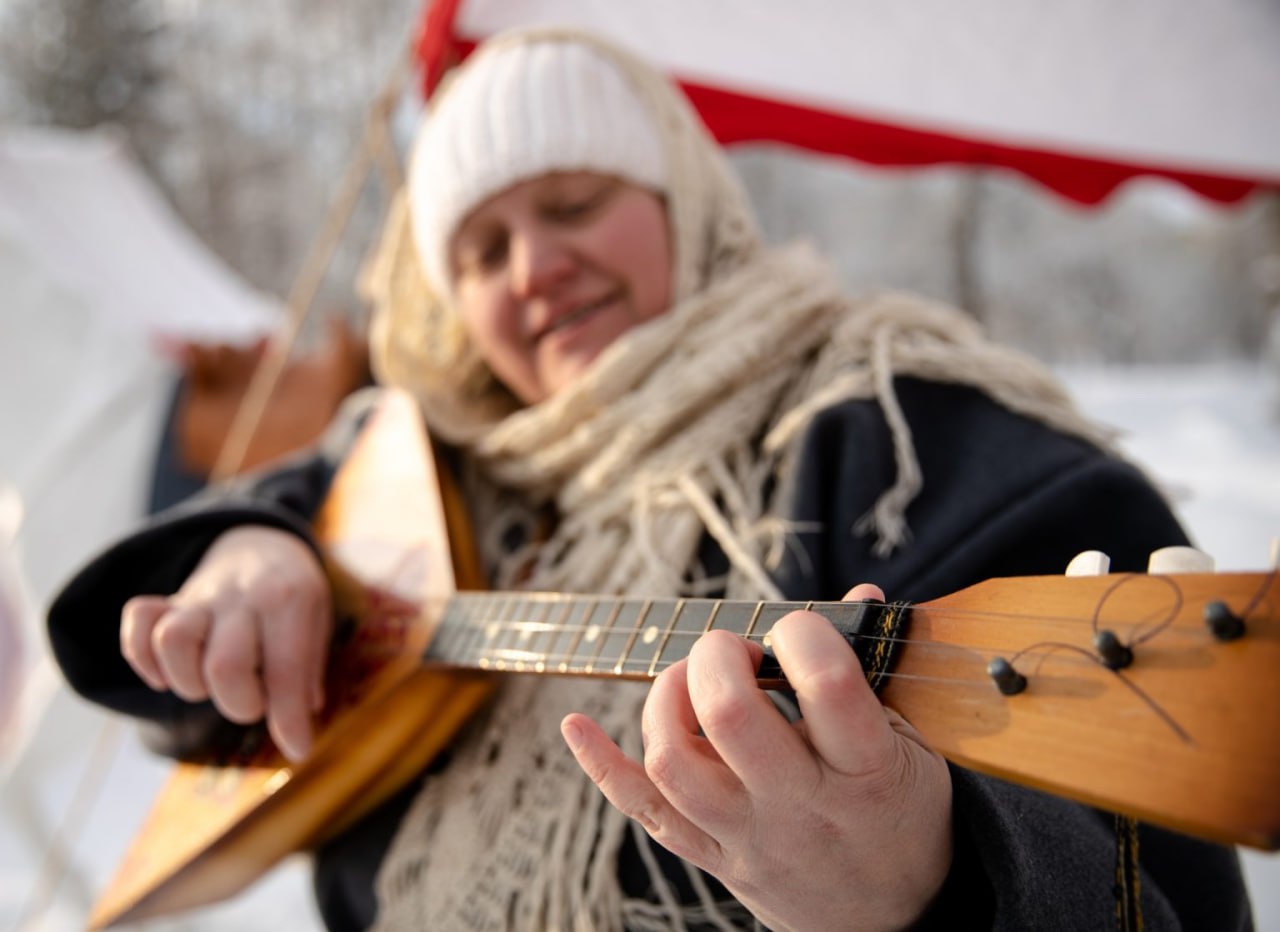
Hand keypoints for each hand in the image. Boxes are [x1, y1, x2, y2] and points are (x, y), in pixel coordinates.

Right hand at [120, 525, 332, 761]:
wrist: (260, 542)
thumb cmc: (294, 596)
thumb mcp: (317, 621)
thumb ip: (307, 671)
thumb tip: (297, 735)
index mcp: (288, 600)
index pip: (285, 669)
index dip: (289, 719)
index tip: (299, 750)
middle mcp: (240, 596)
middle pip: (224, 666)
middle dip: (240, 704)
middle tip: (254, 700)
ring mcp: (199, 597)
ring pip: (172, 642)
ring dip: (189, 682)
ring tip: (210, 685)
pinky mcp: (167, 602)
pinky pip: (138, 624)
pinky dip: (142, 658)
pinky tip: (164, 676)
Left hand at [562, 584, 952, 930]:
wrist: (890, 922)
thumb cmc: (902, 815)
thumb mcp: (915, 744)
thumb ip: (877, 670)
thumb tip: (857, 593)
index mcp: (866, 770)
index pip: (829, 688)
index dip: (804, 635)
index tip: (798, 627)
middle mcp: (800, 806)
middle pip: (730, 718)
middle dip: (717, 658)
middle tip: (733, 649)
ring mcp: (748, 835)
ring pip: (675, 764)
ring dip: (667, 700)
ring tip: (692, 680)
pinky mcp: (711, 855)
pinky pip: (642, 811)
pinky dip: (600, 765)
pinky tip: (576, 725)